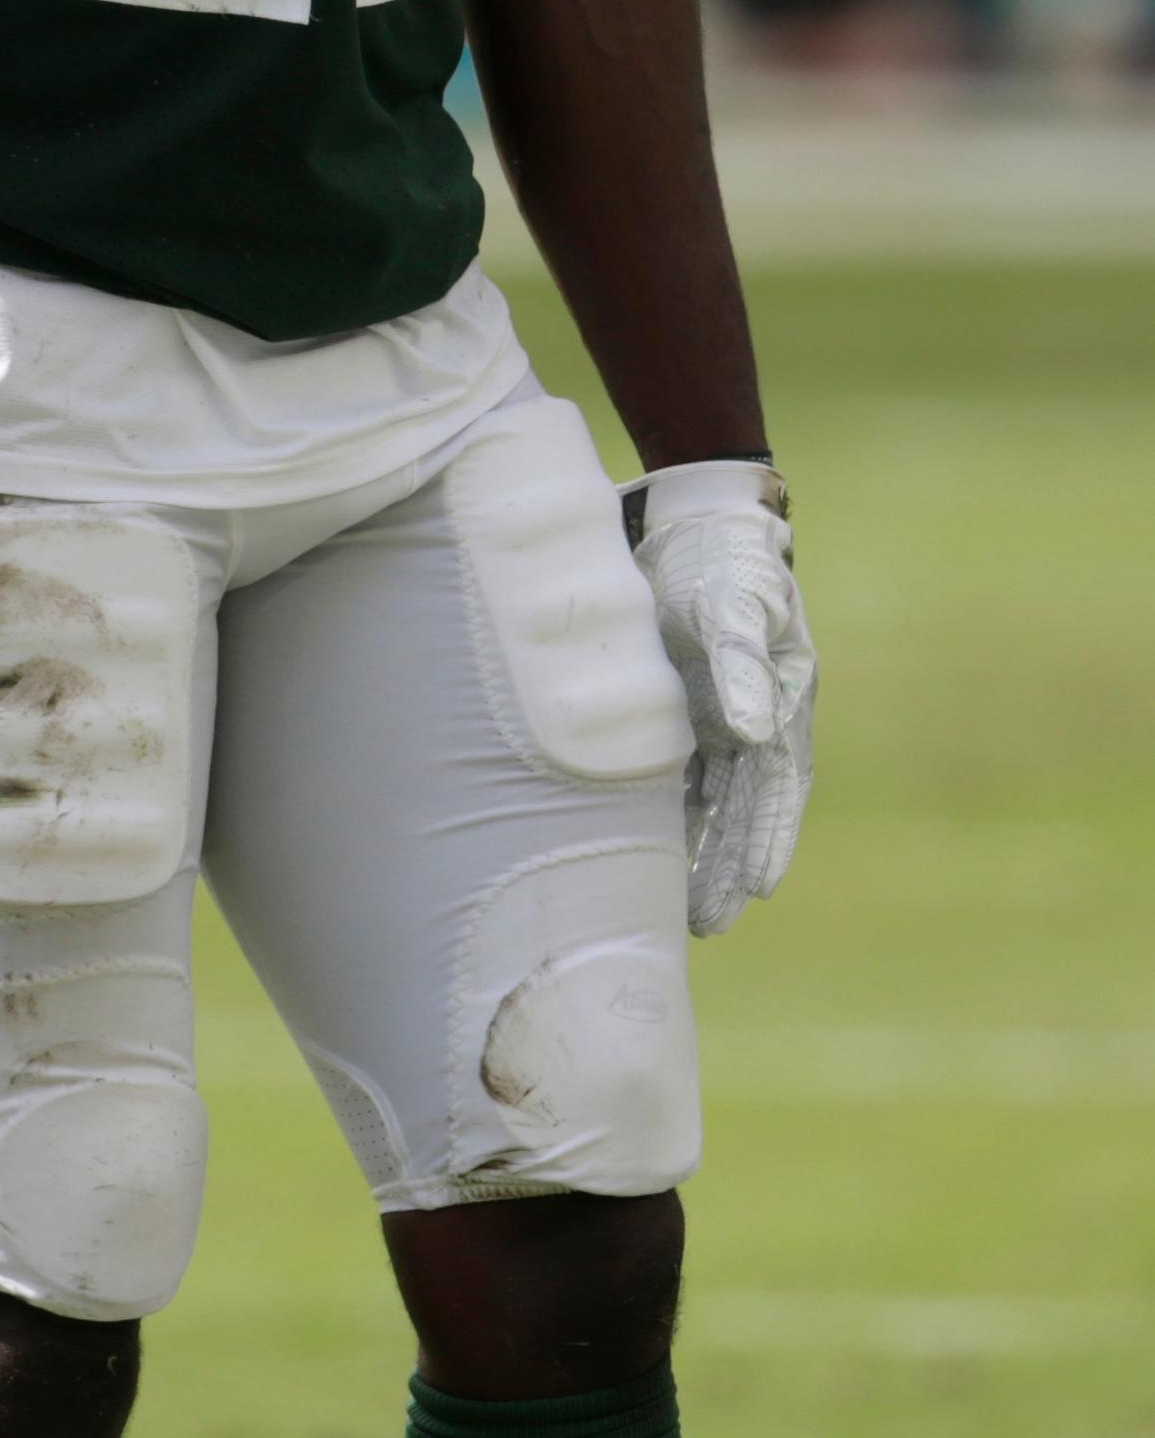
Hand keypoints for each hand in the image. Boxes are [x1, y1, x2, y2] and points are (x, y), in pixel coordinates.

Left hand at [626, 460, 815, 938]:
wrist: (690, 512)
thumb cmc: (718, 555)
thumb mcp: (730, 600)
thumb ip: (739, 663)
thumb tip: (754, 733)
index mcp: (781, 694)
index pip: (776, 782)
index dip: (767, 836)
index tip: (756, 890)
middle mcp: (756, 712)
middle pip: (747, 803)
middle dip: (732, 865)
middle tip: (710, 924)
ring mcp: (721, 710)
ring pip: (715, 797)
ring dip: (704, 851)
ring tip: (688, 910)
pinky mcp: (685, 702)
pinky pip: (685, 772)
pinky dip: (675, 814)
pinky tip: (655, 850)